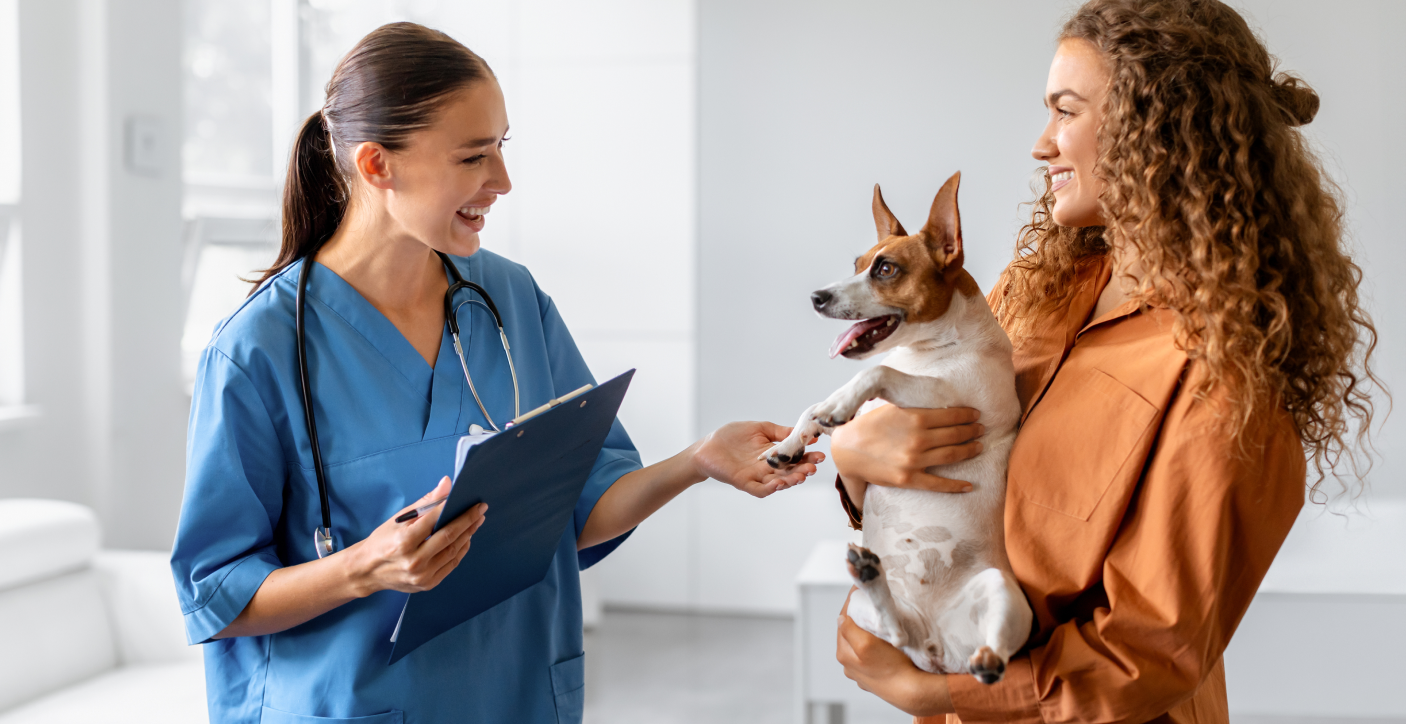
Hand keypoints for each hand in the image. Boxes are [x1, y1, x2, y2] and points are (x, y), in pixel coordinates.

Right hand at [345, 477, 487, 594]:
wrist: (367, 570)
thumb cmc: (383, 541)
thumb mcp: (399, 519)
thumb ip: (425, 503)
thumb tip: (447, 484)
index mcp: (404, 542)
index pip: (435, 521)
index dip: (455, 509)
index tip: (471, 501)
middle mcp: (414, 561)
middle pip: (449, 538)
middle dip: (468, 521)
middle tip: (480, 510)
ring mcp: (422, 576)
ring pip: (453, 552)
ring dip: (468, 535)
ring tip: (476, 521)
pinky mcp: (427, 584)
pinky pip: (451, 565)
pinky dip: (460, 550)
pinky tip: (466, 538)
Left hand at [691, 421, 825, 496]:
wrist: (707, 446)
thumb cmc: (731, 436)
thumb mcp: (760, 428)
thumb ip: (779, 432)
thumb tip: (803, 433)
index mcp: (774, 454)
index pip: (795, 457)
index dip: (807, 456)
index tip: (820, 453)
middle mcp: (768, 468)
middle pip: (790, 471)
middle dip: (803, 469)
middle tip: (814, 467)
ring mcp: (757, 476)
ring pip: (778, 482)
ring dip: (791, 480)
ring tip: (802, 475)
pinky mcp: (744, 482)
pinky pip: (760, 489)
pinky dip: (771, 488)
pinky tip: (780, 484)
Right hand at [830, 405, 982, 508]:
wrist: (846, 450)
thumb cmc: (867, 426)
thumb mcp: (891, 409)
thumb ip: (914, 408)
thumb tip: (935, 406)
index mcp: (914, 417)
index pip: (950, 415)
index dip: (966, 415)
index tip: (975, 414)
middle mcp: (918, 438)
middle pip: (955, 435)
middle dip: (972, 431)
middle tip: (981, 429)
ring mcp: (914, 460)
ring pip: (952, 455)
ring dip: (969, 450)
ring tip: (979, 447)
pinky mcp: (908, 478)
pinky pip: (938, 483)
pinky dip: (956, 485)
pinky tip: (969, 485)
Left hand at [837, 589, 952, 716]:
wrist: (912, 692)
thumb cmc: (891, 668)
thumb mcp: (866, 644)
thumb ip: (849, 630)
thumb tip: (840, 619)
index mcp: (844, 654)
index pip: (843, 621)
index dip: (851, 604)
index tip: (859, 591)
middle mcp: (850, 665)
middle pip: (851, 633)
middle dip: (859, 618)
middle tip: (870, 603)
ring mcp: (863, 672)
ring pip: (862, 644)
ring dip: (868, 632)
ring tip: (879, 622)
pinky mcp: (876, 677)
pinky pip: (873, 655)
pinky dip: (877, 646)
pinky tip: (886, 643)